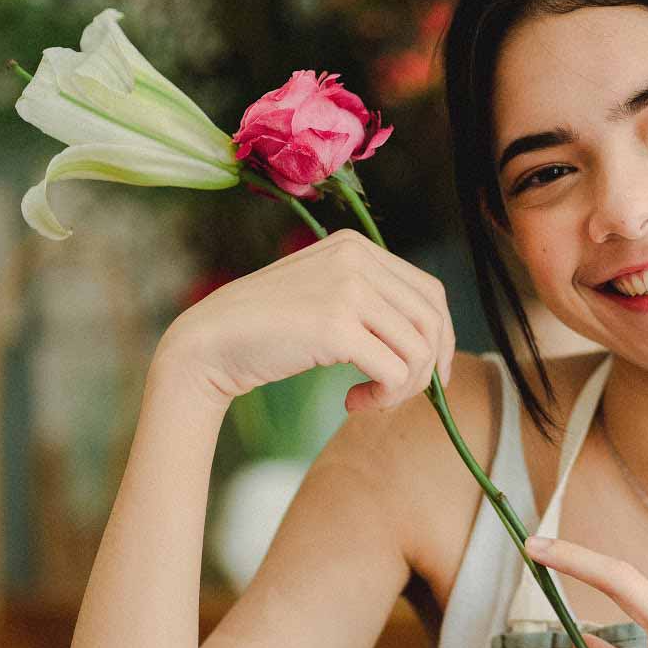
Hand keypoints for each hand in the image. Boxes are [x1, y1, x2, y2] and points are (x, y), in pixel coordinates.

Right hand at [159, 228, 454, 411]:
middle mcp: (356, 258)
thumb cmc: (267, 330)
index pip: (430, 293)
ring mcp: (347, 288)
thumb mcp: (324, 296)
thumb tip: (433, 342)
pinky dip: (383, 397)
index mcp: (356, 245)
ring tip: (370, 400)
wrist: (208, 343)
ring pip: (419, 349)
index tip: (424, 373)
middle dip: (428, 367)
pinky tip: (352, 403)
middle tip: (398, 395)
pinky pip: (394, 372)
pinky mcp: (335, 326)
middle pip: (433, 319)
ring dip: (403, 388)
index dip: (439, 338)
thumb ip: (370, 302)